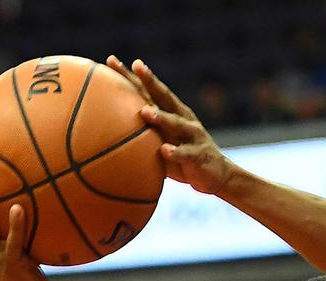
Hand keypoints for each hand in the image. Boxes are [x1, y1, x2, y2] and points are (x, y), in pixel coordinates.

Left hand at [106, 56, 234, 194]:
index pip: (149, 91)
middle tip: (136, 66)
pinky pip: (186, 154)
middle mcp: (183, 119)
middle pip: (164, 96)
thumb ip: (142, 135)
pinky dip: (175, 152)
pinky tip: (165, 150)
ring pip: (176, 123)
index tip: (111, 61)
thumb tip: (107, 137)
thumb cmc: (182, 159)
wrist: (218, 175)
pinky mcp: (199, 155)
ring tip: (145, 112)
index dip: (133, 76)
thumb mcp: (162, 143)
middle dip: (150, 80)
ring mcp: (193, 136)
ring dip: (161, 117)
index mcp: (173, 113)